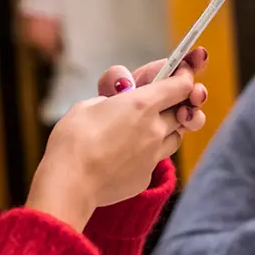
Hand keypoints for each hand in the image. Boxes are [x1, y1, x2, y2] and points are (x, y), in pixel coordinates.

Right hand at [27, 49, 208, 230]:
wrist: (70, 183)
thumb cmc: (74, 139)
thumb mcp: (88, 105)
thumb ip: (110, 100)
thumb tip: (116, 103)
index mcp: (142, 104)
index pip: (181, 85)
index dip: (185, 76)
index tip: (181, 71)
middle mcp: (155, 129)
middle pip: (182, 111)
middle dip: (175, 104)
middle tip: (160, 100)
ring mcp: (153, 156)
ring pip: (175, 137)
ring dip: (167, 129)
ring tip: (148, 127)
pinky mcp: (145, 177)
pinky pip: (156, 160)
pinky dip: (149, 153)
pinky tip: (128, 154)